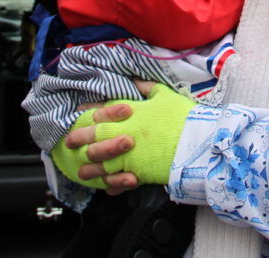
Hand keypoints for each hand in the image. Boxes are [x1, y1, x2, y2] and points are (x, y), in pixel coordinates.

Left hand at [52, 82, 193, 189]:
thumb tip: (134, 80)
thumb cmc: (183, 117)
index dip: (90, 113)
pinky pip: (120, 180)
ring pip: (102, 162)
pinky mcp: (138, 172)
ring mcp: (130, 155)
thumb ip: (147, 88)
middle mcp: (126, 134)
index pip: (104, 112)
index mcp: (132, 114)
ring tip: (82, 171)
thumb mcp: (165, 95)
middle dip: (81, 139)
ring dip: (90, 167)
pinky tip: (106, 187)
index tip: (79, 113)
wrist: (198, 142)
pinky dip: (112, 184)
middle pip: (97, 137)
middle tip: (70, 142)